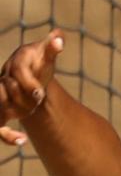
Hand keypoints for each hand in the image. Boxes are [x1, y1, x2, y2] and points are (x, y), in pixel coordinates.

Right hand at [0, 28, 65, 146]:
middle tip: (39, 98)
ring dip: (17, 111)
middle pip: (9, 91)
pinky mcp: (1, 112)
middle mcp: (3, 82)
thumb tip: (59, 35)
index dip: (29, 83)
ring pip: (3, 107)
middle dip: (25, 99)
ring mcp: (1, 97)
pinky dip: (6, 135)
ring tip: (31, 111)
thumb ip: (50, 49)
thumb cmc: (35, 65)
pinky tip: (21, 140)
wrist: (24, 79)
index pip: (19, 73)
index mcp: (14, 68)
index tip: (40, 93)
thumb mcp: (43, 57)